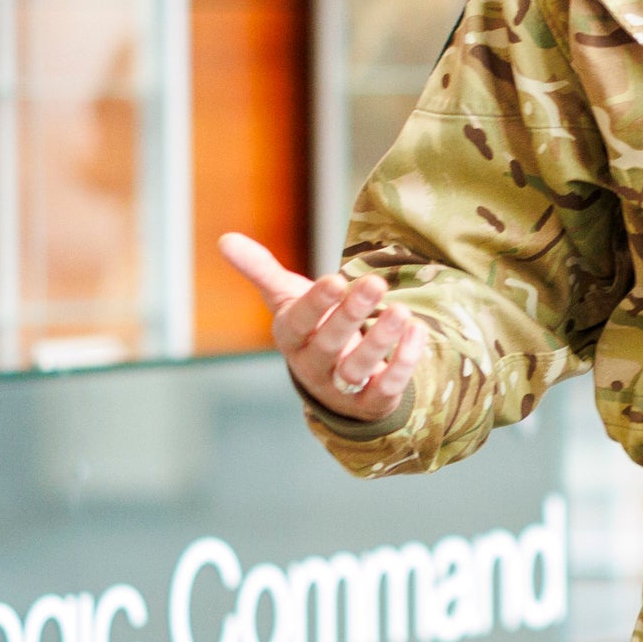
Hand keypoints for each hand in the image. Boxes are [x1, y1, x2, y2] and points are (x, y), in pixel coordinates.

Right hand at [221, 232, 422, 420]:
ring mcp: (342, 388)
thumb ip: (260, 269)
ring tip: (402, 311)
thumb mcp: (286, 297)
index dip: (316, 304)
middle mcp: (313, 366)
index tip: (336, 279)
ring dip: (380, 341)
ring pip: (358, 369)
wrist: (335, 378)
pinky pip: (387, 388)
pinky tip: (417, 331)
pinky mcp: (371, 402)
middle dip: (351, 314)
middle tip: (375, 282)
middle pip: (329, 344)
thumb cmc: (311, 326)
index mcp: (291, 337)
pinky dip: (404, 362)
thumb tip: (224, 239)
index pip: (299, 322)